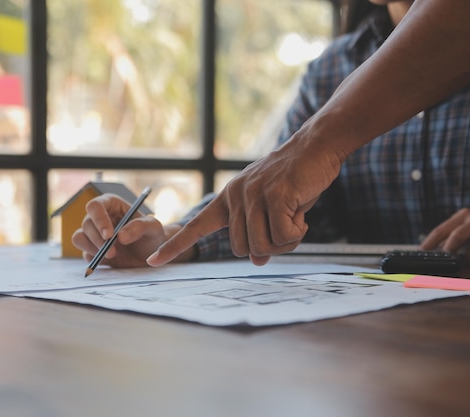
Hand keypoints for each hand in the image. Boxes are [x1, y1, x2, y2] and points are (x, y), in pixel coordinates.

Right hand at [72, 194, 193, 267]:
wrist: (152, 254)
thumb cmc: (152, 235)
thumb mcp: (153, 228)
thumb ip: (139, 227)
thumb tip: (120, 236)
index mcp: (111, 205)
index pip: (95, 206)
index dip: (99, 219)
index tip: (109, 235)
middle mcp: (99, 218)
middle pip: (86, 224)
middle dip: (98, 240)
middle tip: (113, 252)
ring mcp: (94, 234)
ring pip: (79, 238)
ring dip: (92, 248)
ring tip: (113, 255)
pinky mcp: (93, 250)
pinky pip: (84, 253)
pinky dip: (93, 258)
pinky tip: (109, 260)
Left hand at [147, 125, 344, 266]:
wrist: (315, 147)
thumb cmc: (294, 180)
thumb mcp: (272, 209)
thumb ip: (259, 232)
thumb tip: (257, 260)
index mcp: (229, 198)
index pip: (196, 226)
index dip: (176, 246)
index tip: (153, 261)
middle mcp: (236, 195)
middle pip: (242, 249)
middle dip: (268, 247)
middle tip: (287, 229)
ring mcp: (254, 194)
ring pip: (262, 246)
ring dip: (285, 241)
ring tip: (295, 218)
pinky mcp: (275, 194)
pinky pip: (283, 236)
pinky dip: (297, 232)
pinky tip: (302, 213)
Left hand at [421, 208, 469, 266]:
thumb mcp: (469, 224)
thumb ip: (453, 234)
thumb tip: (434, 252)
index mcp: (464, 215)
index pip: (442, 229)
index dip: (430, 243)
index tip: (421, 254)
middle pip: (457, 237)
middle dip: (448, 253)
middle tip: (442, 264)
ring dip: (467, 262)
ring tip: (464, 266)